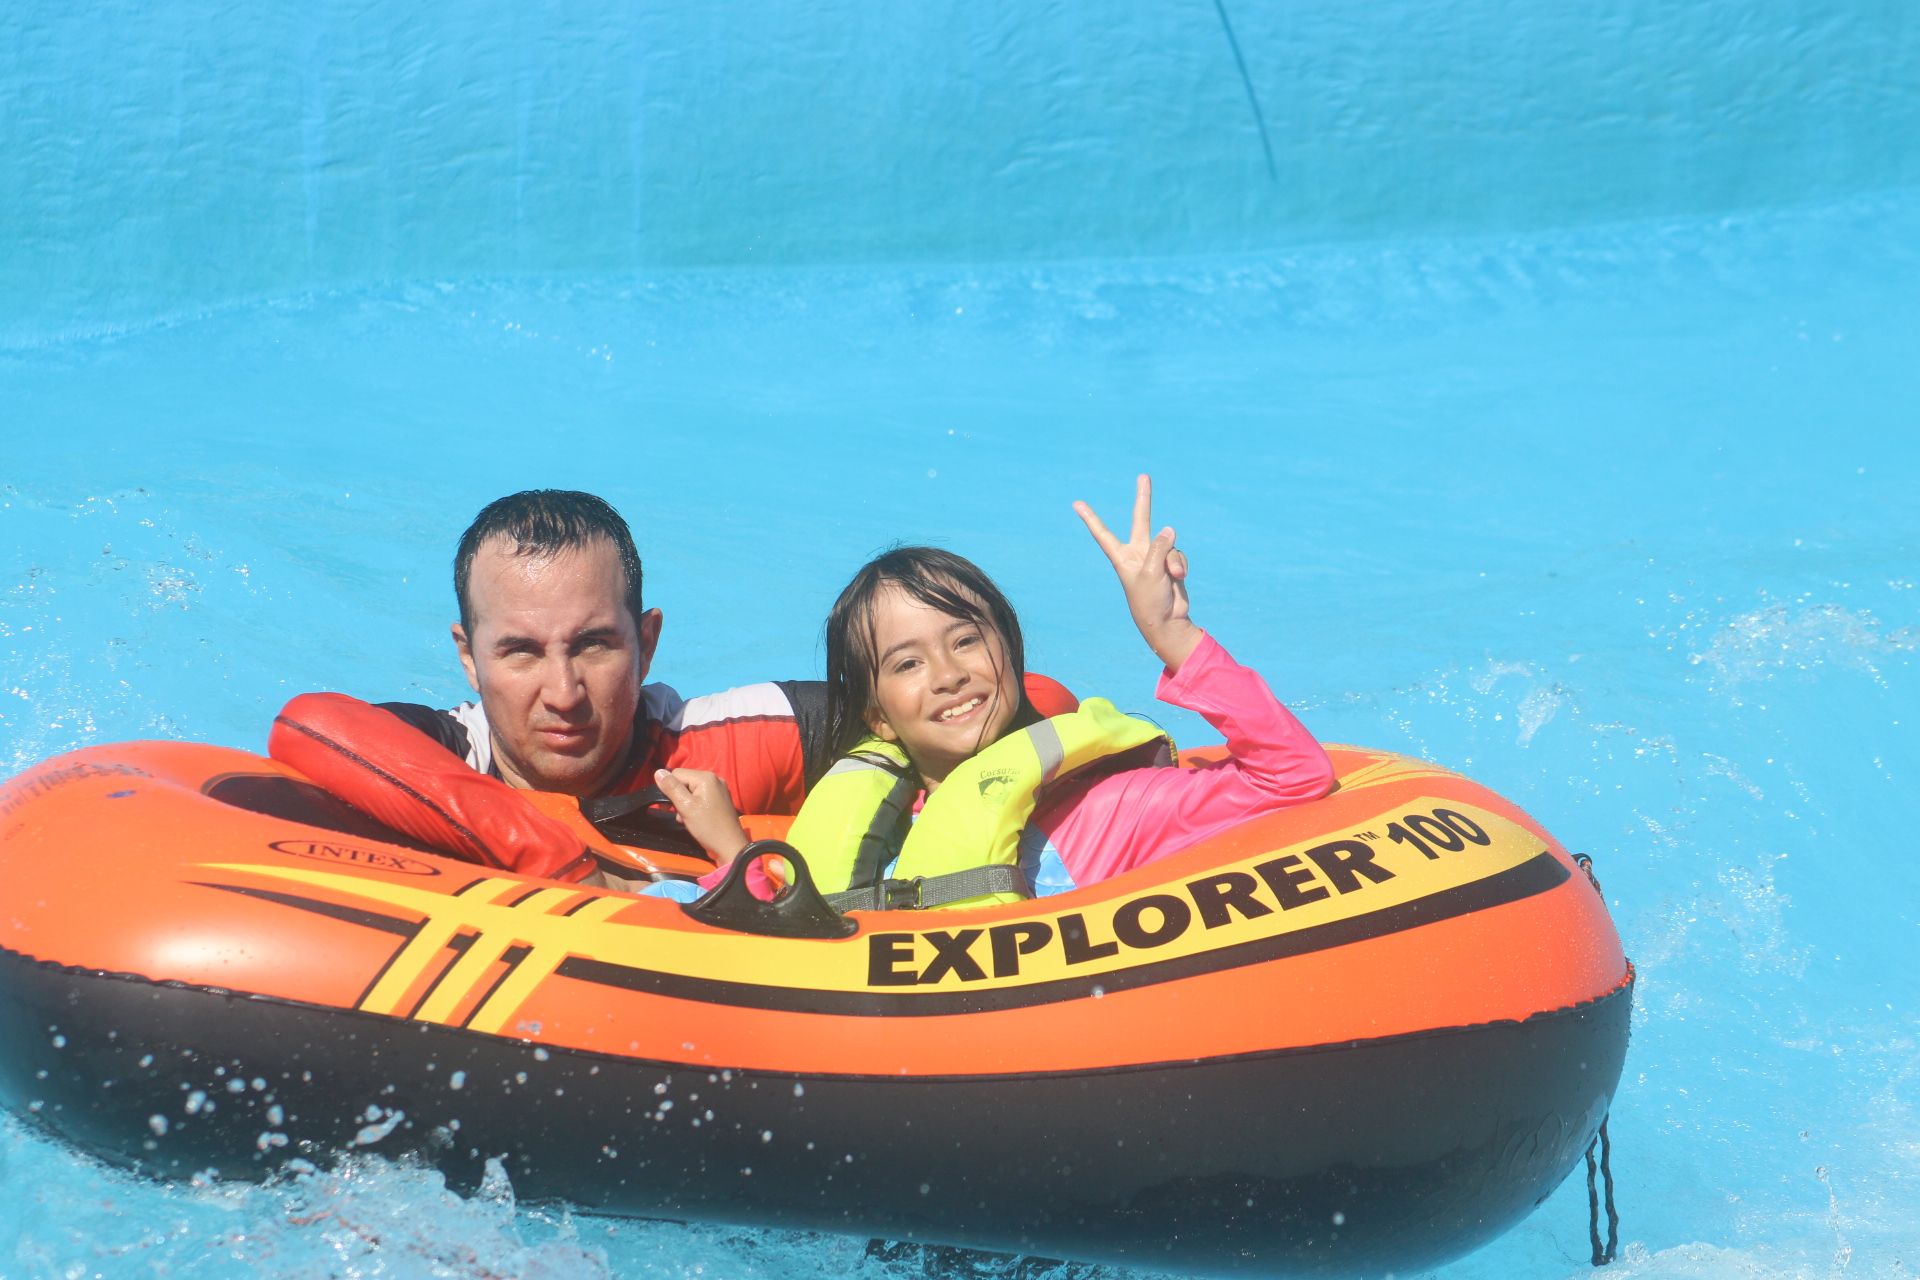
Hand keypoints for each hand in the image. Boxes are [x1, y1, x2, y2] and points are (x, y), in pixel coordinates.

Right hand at [654, 768, 749, 862]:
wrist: (729, 846)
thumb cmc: (707, 827)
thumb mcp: (686, 807)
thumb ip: (672, 788)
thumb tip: (658, 772)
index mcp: (706, 777)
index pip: (677, 773)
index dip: (670, 789)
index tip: (672, 806)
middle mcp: (714, 779)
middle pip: (685, 781)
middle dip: (678, 798)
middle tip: (681, 814)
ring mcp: (718, 789)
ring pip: (691, 791)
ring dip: (685, 804)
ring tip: (688, 819)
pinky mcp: (719, 799)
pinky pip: (700, 797)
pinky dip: (694, 807)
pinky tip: (694, 819)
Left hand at [1074, 474, 1203, 671]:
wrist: (1167, 621)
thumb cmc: (1149, 600)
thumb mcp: (1150, 571)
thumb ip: (1159, 546)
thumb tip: (1169, 528)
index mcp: (1122, 557)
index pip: (1103, 534)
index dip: (1090, 518)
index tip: (1077, 504)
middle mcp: (1137, 553)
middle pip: (1141, 520)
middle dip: (1144, 498)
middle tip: (1143, 476)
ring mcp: (1155, 557)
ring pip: (1169, 544)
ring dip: (1173, 560)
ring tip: (1171, 577)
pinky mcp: (1171, 563)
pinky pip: (1179, 554)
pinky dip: (1181, 565)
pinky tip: (1179, 578)